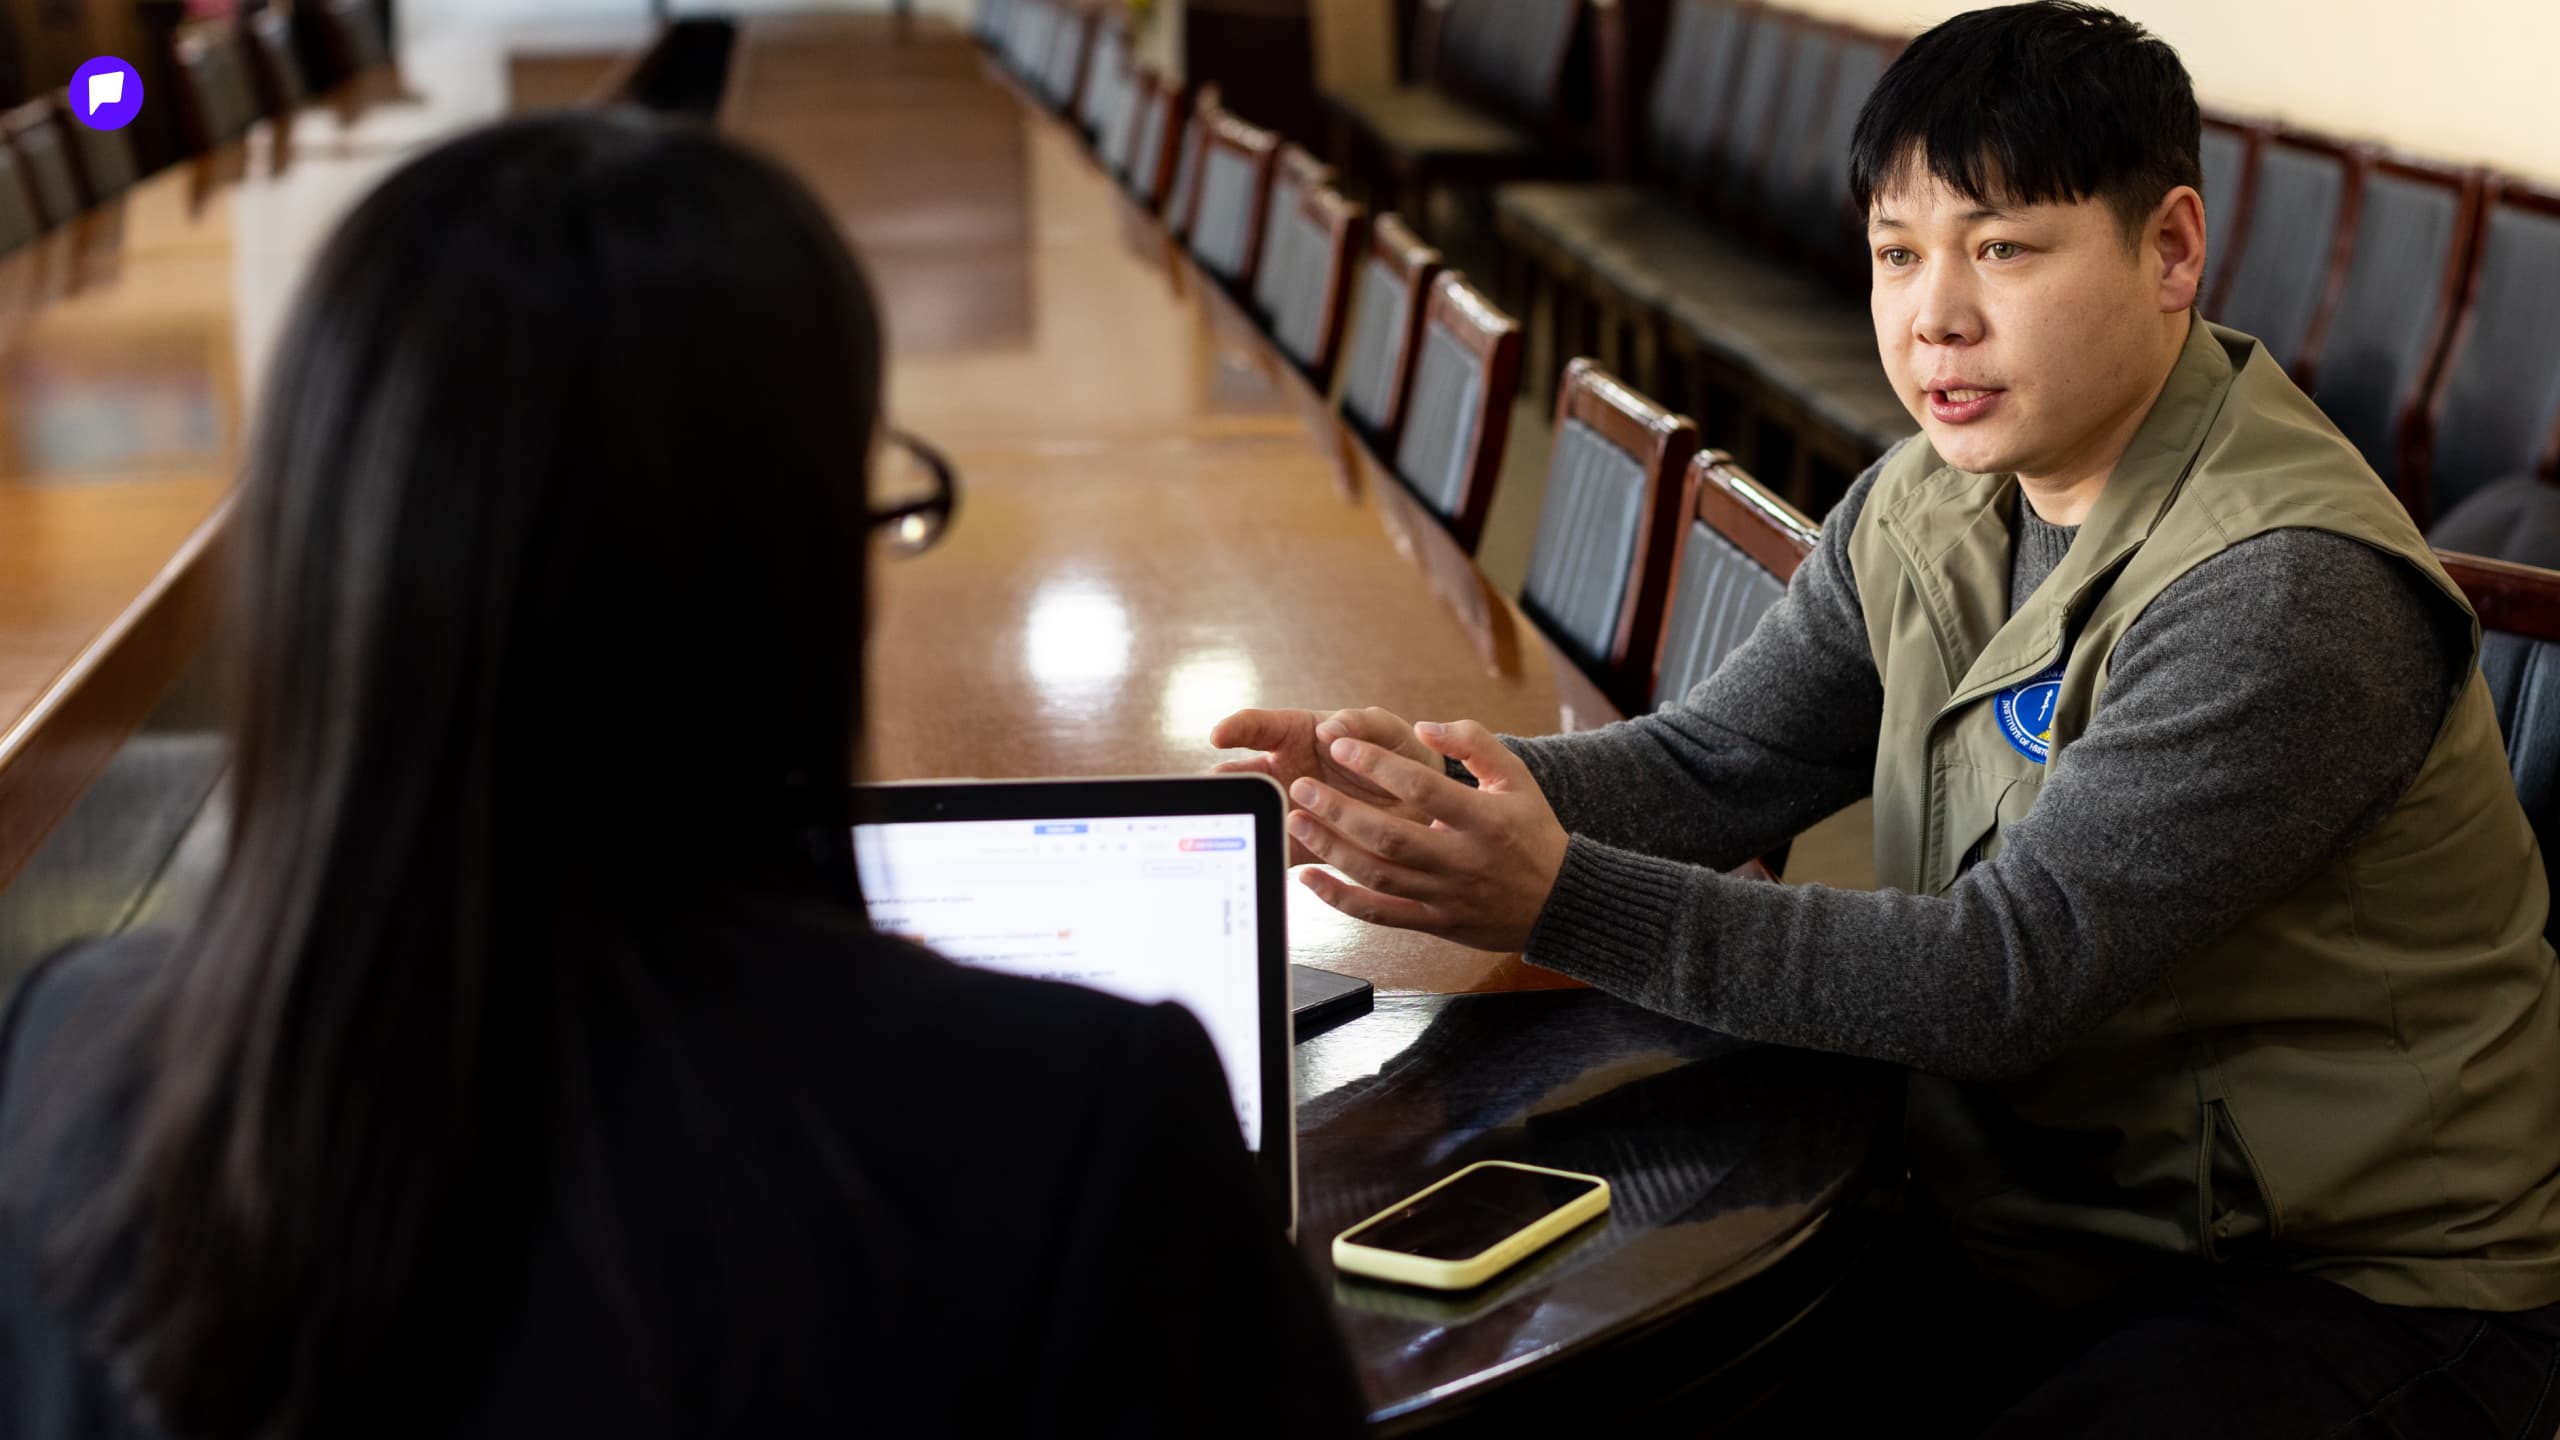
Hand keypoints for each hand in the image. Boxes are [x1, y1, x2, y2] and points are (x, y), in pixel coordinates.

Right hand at [1210, 706, 1440, 864]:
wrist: (1426, 803)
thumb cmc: (1400, 755)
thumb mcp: (1385, 729)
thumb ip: (1360, 723)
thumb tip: (1329, 729)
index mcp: (1297, 735)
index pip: (1257, 727)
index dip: (1236, 728)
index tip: (1219, 735)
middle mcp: (1286, 772)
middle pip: (1244, 776)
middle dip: (1225, 782)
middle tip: (1213, 789)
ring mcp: (1292, 808)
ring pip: (1256, 814)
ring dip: (1247, 818)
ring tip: (1234, 823)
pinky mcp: (1306, 843)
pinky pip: (1281, 850)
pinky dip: (1272, 854)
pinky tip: (1266, 858)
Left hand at [1285, 719, 1568, 952]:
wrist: (1560, 904)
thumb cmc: (1533, 834)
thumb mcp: (1517, 778)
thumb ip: (1475, 742)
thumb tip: (1424, 726)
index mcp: (1485, 819)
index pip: (1423, 788)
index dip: (1377, 765)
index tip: (1340, 746)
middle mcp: (1462, 860)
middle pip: (1389, 837)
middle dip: (1339, 810)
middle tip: (1301, 788)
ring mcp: (1445, 896)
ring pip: (1378, 876)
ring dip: (1331, 849)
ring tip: (1298, 822)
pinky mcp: (1434, 923)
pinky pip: (1379, 914)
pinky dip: (1339, 899)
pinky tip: (1310, 877)